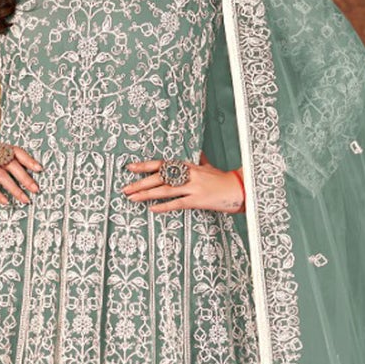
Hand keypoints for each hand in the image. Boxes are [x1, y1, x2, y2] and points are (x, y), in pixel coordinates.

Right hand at [0, 125, 42, 204]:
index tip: (40, 169)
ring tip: (25, 200)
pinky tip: (5, 202)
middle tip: (36, 190)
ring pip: (0, 175)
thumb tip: (16, 174)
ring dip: (15, 188)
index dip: (28, 159)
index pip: (15, 151)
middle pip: (11, 164)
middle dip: (26, 178)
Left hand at [122, 154, 243, 212]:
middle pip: (160, 177)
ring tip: (132, 198)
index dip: (145, 165)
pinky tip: (152, 208)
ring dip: (146, 194)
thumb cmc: (223, 179)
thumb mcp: (209, 167)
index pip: (163, 164)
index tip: (130, 167)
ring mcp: (193, 187)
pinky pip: (177, 203)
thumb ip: (201, 161)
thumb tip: (199, 155)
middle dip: (140, 183)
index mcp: (189, 165)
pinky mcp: (198, 200)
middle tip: (125, 188)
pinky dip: (164, 206)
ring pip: (165, 190)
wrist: (239, 188)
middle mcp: (189, 174)